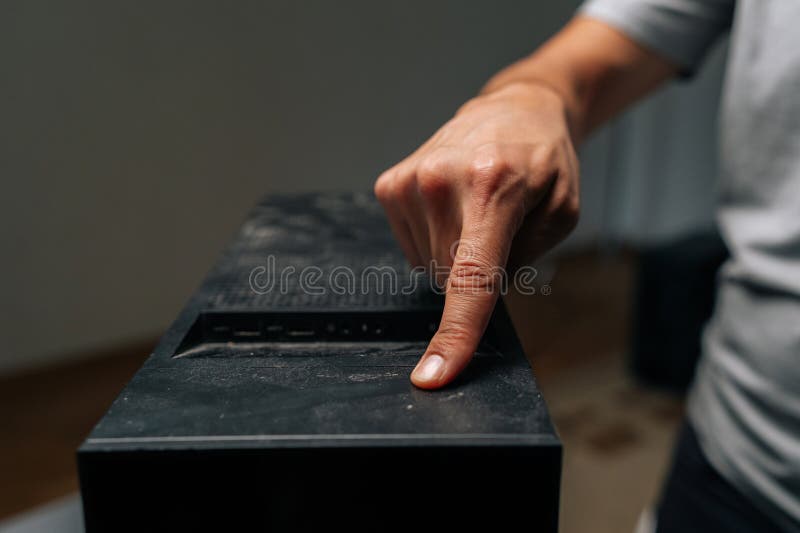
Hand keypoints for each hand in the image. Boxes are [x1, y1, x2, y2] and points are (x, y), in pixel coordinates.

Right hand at [374, 82, 579, 388]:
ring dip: (455, 254)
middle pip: (449, 279)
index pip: (471, 278)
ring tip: (476, 209)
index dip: (454, 334)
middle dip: (476, 272)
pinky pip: (411, 248)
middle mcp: (441, 182)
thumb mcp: (561, 213)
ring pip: (428, 266)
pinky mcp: (390, 185)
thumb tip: (470, 297)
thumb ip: (521, 260)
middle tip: (498, 227)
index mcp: (494, 189)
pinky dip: (434, 240)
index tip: (431, 376)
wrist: (514, 110)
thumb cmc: (544, 163)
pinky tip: (451, 207)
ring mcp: (409, 182)